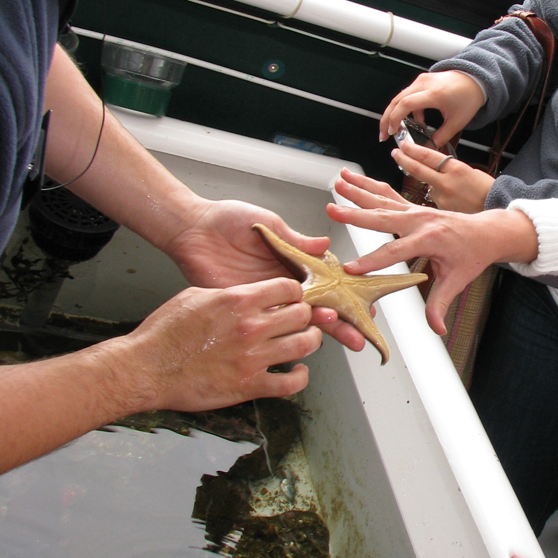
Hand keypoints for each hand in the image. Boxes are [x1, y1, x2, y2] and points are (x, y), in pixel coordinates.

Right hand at [118, 278, 322, 412]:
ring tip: (307, 340)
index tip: (294, 297)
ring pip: (303, 345)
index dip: (294, 292)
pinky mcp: (248, 386)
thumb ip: (228, 294)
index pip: (287, 288)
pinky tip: (297, 372)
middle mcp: (250, 327)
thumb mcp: (195, 295)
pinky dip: (300, 377)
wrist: (146, 368)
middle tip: (302, 319)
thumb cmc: (164, 332)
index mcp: (238, 300)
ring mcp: (252, 358)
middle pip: (301, 315)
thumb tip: (246, 294)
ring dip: (310, 342)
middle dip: (305, 315)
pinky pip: (289, 384)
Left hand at [160, 199, 364, 352]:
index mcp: (290, 263)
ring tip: (339, 333)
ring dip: (319, 328)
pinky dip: (285, 331)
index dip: (345, 295)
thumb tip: (325, 243)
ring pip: (297, 319)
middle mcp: (280, 283)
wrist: (191, 228)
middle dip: (340, 321)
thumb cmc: (227, 220)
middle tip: (359, 335)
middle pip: (316, 307)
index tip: (366, 306)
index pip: (325, 283)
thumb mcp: (269, 223)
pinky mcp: (243, 305)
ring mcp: (263, 297)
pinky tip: (302, 337)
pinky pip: (267, 322)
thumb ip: (296, 239)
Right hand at [329, 171, 538, 332]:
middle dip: (356, 215)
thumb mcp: (457, 281)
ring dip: (358, 190)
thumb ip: (440, 304)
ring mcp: (415, 210)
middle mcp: (420, 220)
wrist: (486, 232)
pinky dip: (368, 186)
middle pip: (383, 217)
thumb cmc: (472, 254)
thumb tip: (436, 328)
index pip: (396, 251)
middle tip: (333, 211)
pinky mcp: (412, 207)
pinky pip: (387, 194)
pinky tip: (351, 178)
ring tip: (338, 182)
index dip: (373, 261)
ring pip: (382, 199)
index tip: (352, 268)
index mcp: (430, 238)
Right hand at [379, 71, 484, 146]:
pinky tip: (414, 121)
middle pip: (397, 100)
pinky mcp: (422, 81)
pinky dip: (405, 108)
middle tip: (384, 134)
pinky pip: (408, 94)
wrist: (476, 80)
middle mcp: (425, 84)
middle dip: (387, 119)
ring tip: (394, 129)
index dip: (395, 118)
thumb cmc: (469, 96)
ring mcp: (422, 81)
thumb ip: (442, 136)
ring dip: (394, 113)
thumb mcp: (457, 121)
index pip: (406, 104)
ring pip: (399, 97)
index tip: (392, 131)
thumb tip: (429, 148)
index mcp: (434, 93)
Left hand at [392, 138, 493, 212]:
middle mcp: (446, 182)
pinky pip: (434, 200)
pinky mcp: (442, 210)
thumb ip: (450, 170)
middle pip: (417, 169)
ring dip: (427, 183)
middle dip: (403, 160)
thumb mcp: (470, 171)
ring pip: (427, 186)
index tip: (403, 144)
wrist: (498, 207)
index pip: (427, 155)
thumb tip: (437, 169)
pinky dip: (438, 197)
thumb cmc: (487, 189)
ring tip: (445, 186)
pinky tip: (451, 199)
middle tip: (396, 153)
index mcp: (455, 168)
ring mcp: (442, 198)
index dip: (412, 149)